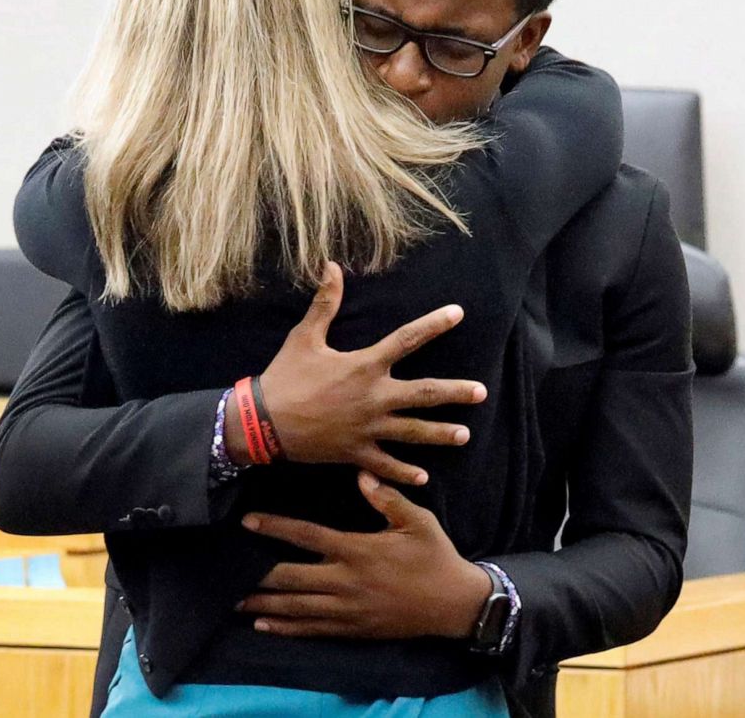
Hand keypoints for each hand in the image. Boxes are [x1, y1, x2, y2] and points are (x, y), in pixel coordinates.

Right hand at [235, 262, 486, 484]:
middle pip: (425, 394)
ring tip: (465, 435)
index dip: (434, 324)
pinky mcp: (356, 453)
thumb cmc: (285, 377)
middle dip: (455, 393)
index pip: (407, 339)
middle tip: (481, 393)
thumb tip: (331, 266)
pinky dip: (405, 473)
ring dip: (441, 434)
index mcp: (365, 366)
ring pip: (414, 432)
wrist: (263, 422)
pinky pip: (386, 465)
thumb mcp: (305, 336)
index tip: (458, 314)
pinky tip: (423, 478)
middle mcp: (374, 397)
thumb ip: (325, 303)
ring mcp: (368, 428)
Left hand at [237, 471, 492, 639]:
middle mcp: (346, 582)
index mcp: (358, 551)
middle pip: (290, 578)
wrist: (454, 604)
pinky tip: (265, 627)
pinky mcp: (354, 629)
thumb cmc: (435, 557)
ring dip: (264, 606)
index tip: (248, 521)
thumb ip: (388, 498)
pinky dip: (286, 628)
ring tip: (236, 603)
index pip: (307, 536)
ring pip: (296, 608)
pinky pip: (313, 630)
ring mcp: (348, 609)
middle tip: (228, 573)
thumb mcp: (418, 521)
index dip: (275, 527)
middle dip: (258, 577)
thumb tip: (363, 474)